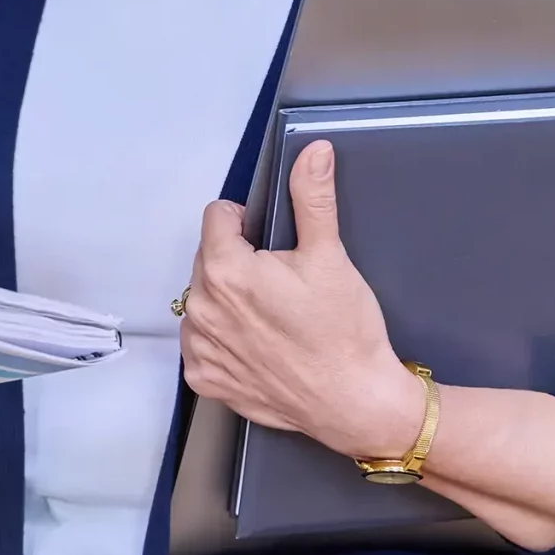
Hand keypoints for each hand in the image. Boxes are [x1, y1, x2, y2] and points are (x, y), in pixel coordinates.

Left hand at [179, 140, 427, 460]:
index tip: (271, 243)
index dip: (246, 223)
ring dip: (226, 300)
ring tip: (270, 317)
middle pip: (208, 259)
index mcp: (225, 270)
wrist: (355, 402)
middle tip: (279, 284)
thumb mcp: (330, 256)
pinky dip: (222, 339)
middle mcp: (200, 308)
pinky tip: (256, 345)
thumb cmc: (344, 332)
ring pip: (202, 300)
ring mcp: (199, 347)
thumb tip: (313, 152)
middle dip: (237, 261)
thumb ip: (312, 199)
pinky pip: (201, 343)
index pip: (217, 217)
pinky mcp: (205, 379)